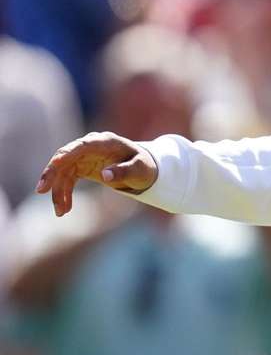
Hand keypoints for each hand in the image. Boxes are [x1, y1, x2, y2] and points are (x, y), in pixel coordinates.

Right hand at [35, 132, 158, 216]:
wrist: (142, 169)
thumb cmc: (144, 166)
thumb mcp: (140, 169)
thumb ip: (124, 171)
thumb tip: (105, 176)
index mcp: (106, 142)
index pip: (82, 145)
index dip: (67, 153)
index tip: (55, 163)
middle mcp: (91, 147)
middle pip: (65, 158)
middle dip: (52, 173)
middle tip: (42, 190)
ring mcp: (84, 157)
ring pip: (62, 172)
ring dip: (58, 191)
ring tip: (60, 212)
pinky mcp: (81, 167)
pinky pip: (67, 180)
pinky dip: (64, 194)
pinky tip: (65, 209)